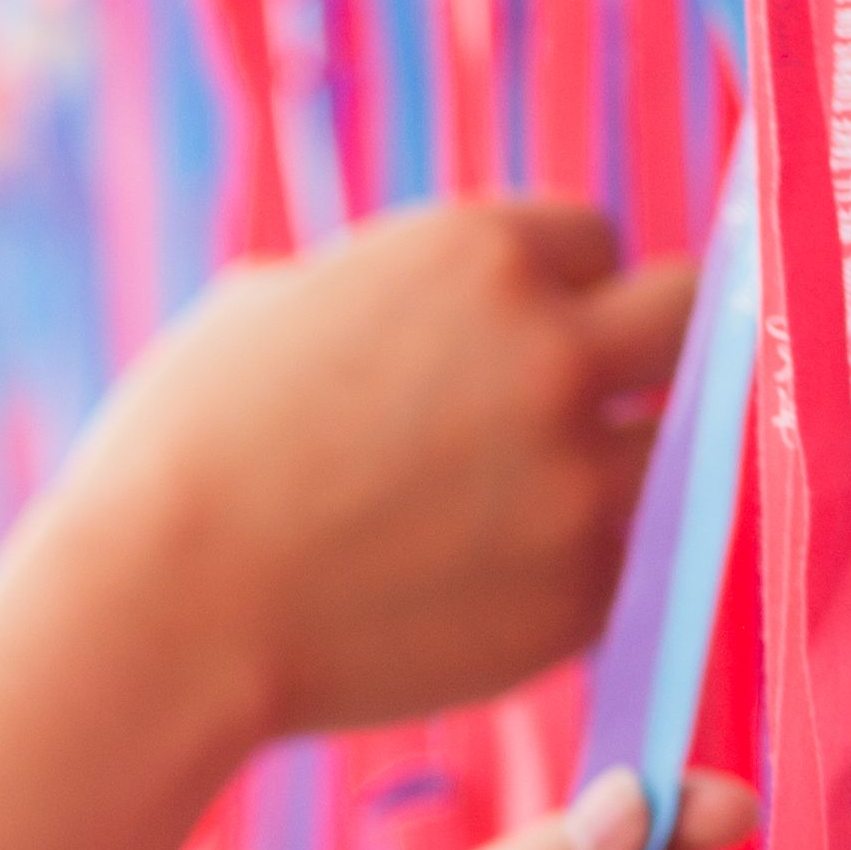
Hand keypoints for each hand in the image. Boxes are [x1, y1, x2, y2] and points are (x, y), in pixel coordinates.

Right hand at [59, 201, 696, 742]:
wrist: (164, 609)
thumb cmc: (182, 452)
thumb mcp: (266, 305)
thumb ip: (378, 286)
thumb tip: (404, 302)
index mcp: (478, 253)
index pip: (591, 240)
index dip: (555, 291)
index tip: (513, 342)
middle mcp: (551, 350)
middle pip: (687, 315)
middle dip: (644, 349)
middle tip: (587, 400)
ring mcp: (577, 477)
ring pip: (680, 446)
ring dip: (626, 466)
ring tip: (542, 503)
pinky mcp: (580, 592)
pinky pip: (636, 559)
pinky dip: (590, 566)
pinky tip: (507, 579)